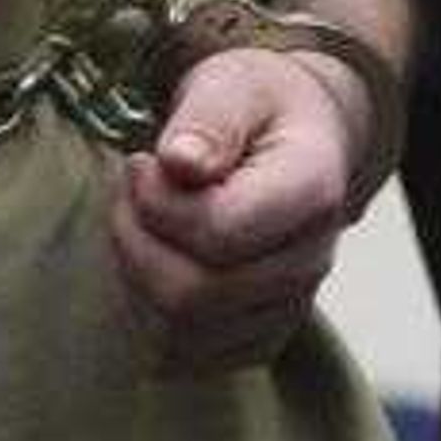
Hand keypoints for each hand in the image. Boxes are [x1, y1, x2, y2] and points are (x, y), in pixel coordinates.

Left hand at [106, 44, 353, 374]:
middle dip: (135, 241)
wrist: (293, 135)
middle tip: (128, 191)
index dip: (158, 204)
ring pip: (181, 334)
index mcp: (312, 189)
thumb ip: (208, 120)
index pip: (219, 232)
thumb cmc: (256, 106)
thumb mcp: (231, 84)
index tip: (142, 162)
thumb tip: (179, 163)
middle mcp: (310, 259)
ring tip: (138, 219)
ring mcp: (288, 305)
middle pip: (195, 294)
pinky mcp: (259, 334)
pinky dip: (146, 314)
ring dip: (134, 276)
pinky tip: (151, 258)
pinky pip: (183, 356)